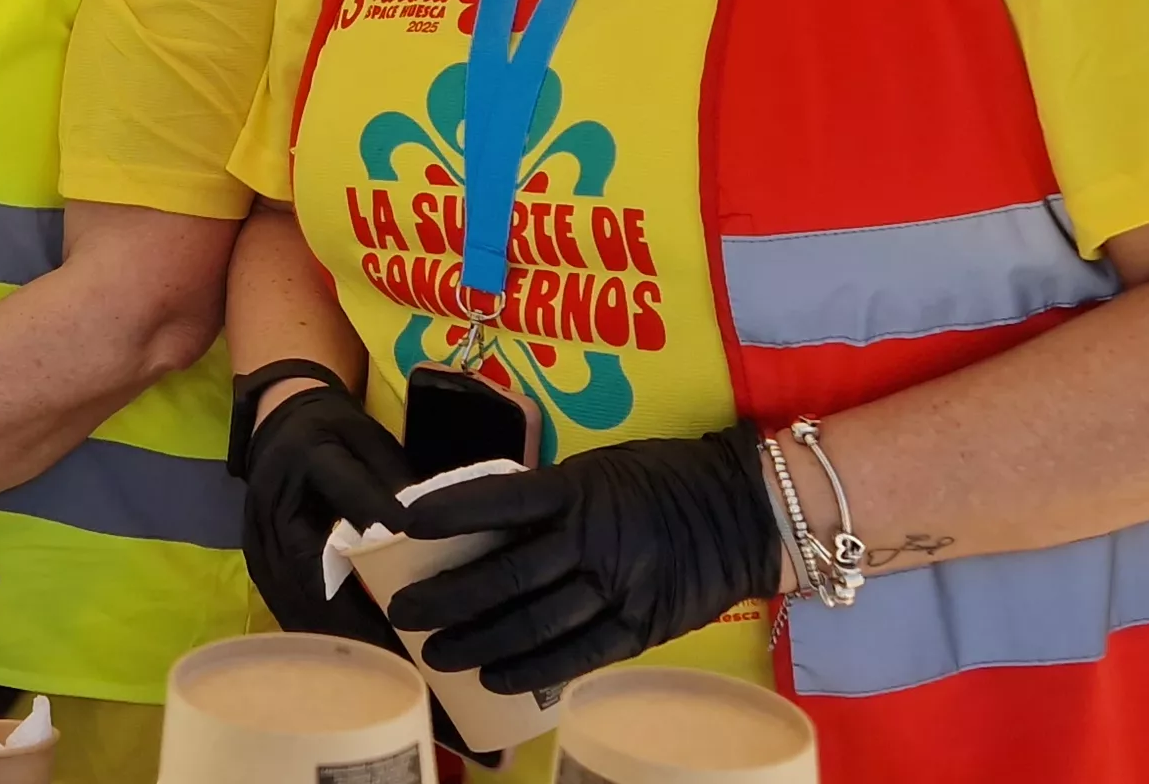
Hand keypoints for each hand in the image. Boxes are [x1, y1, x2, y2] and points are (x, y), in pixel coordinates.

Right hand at [241, 382, 417, 649]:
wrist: (281, 420)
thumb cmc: (336, 431)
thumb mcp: (371, 440)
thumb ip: (393, 483)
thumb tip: (419, 536)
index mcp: (309, 459)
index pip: (347, 497)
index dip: (378, 540)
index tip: (415, 580)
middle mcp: (275, 506)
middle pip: (312, 575)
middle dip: (357, 622)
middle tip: (403, 655)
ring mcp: (259, 539)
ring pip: (294, 601)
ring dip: (335, 638)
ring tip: (379, 665)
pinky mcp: (257, 562)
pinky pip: (285, 606)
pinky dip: (317, 634)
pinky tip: (348, 656)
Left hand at [383, 427, 778, 694]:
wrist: (745, 510)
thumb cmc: (663, 479)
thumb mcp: (601, 469)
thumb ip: (549, 496)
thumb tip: (481, 521)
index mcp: (579, 490)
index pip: (502, 499)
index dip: (451, 513)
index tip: (404, 526)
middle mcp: (594, 539)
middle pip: (506, 574)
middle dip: (447, 597)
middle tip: (403, 613)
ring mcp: (619, 587)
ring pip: (535, 622)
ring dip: (480, 642)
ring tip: (437, 654)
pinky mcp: (641, 626)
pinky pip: (579, 654)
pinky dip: (533, 670)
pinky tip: (495, 678)